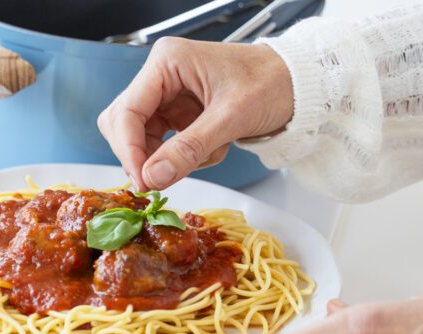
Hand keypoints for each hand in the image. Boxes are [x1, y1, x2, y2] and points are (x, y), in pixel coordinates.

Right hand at [97, 38, 293, 191]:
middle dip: (140, 155)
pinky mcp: (175, 114)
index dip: (129, 149)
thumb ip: (189, 148)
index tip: (142, 181)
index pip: (127, 111)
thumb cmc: (272, 84)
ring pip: (138, 137)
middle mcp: (160, 76)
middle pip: (123, 124)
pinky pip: (159, 144)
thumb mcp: (231, 118)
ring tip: (201, 157)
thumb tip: (152, 177)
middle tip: (158, 182)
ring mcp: (166, 96)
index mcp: (168, 63)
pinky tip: (209, 151)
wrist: (298, 85)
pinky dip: (179, 157)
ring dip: (163, 158)